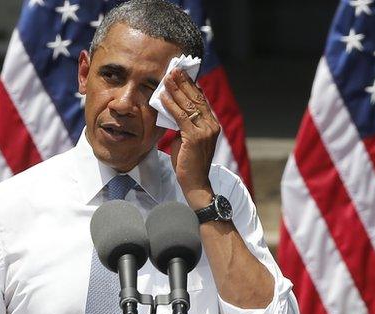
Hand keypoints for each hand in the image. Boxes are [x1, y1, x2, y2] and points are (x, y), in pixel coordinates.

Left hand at [160, 69, 220, 208]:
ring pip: (189, 105)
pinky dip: (171, 105)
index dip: (191, 86)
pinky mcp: (196, 137)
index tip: (181, 74)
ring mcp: (206, 131)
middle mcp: (211, 125)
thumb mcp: (185, 139)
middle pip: (196, 98)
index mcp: (212, 124)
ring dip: (176, 90)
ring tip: (167, 78)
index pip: (201, 100)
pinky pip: (181, 117)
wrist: (195, 183)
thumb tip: (172, 112)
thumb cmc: (188, 163)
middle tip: (174, 69)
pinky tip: (163, 97)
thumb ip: (182, 125)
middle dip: (184, 83)